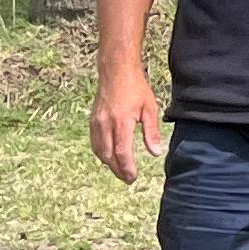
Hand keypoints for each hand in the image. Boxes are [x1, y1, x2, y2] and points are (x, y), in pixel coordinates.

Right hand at [91, 63, 160, 184]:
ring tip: (120, 171)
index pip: (122, 153)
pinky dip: (102, 153)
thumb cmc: (135, 87)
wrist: (116, 70)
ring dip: (109, 164)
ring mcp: (97, 123)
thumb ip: (152, 132)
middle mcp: (106, 124)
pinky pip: (95, 143)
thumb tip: (155, 153)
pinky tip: (109, 157)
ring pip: (99, 151)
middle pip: (109, 156)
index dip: (127, 168)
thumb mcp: (150, 108)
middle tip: (128, 179)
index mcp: (121, 122)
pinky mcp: (93, 120)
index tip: (133, 177)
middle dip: (118, 170)